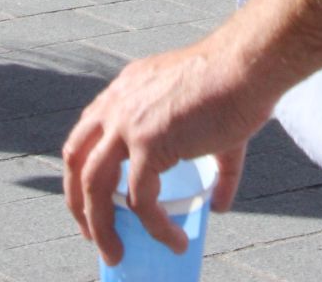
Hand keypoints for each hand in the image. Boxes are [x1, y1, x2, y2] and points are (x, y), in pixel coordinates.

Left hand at [62, 38, 261, 263]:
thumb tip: (217, 204)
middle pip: (76, 156)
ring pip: (93, 184)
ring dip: (99, 225)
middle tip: (90, 232)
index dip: (84, 166)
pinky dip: (156, 228)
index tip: (92, 198)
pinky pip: (141, 200)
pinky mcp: (149, 144)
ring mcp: (129, 123)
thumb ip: (214, 166)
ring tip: (115, 253)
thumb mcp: (209, 123)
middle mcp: (118, 103)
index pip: (88, 130)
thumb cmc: (235, 86)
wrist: (246, 68)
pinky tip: (175, 240)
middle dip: (76, 199)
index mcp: (127, 89)